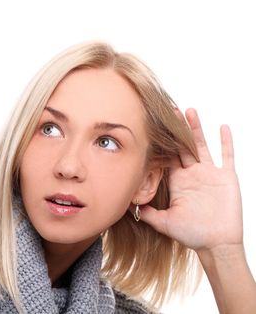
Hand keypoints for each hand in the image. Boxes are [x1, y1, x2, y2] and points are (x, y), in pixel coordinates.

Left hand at [138, 108, 242, 252]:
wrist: (217, 244)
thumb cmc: (192, 235)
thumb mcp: (165, 223)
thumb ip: (148, 214)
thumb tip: (127, 207)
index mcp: (178, 181)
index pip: (168, 156)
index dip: (161, 143)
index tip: (152, 127)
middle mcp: (193, 174)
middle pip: (183, 146)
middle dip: (176, 129)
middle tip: (168, 109)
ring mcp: (210, 174)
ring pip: (202, 145)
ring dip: (196, 129)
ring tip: (189, 111)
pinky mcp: (227, 177)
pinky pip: (227, 156)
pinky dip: (225, 142)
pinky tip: (222, 127)